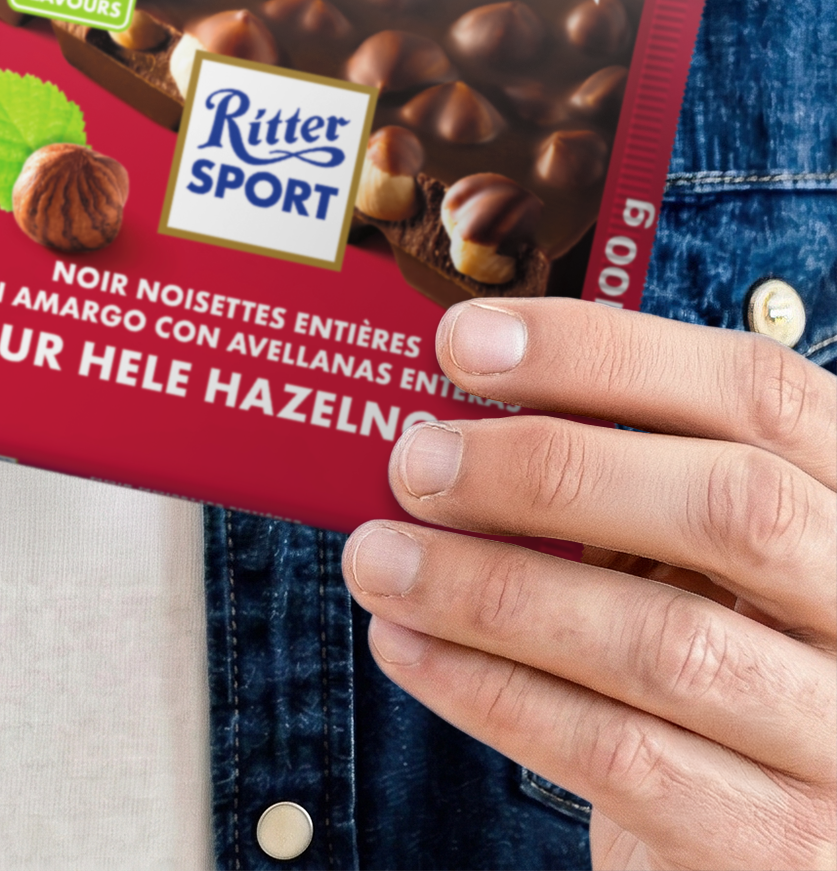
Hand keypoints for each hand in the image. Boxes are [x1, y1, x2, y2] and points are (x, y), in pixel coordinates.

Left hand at [343, 297, 834, 870]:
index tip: (464, 341)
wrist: (763, 852)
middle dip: (547, 470)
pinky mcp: (782, 849)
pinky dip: (491, 689)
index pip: (757, 390)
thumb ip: (610, 477)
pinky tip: (408, 647)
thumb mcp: (689, 555)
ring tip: (378, 561)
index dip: (604, 352)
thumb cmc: (706, 674)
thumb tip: (443, 413)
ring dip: (489, 590)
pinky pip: (621, 753)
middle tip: (414, 463)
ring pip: (664, 641)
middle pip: (732, 507)